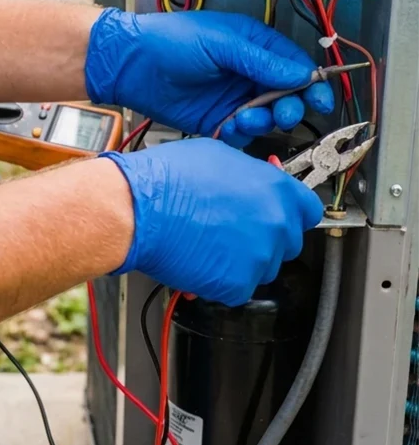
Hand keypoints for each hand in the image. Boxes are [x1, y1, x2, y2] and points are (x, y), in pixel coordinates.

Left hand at [85, 9, 334, 143]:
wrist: (130, 65)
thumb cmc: (168, 41)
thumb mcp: (220, 43)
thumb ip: (260, 60)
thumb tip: (299, 73)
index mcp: (253, 47)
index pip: (294, 66)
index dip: (311, 84)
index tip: (321, 99)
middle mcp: (246, 74)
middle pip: (286, 96)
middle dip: (290, 107)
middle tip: (281, 112)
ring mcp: (231, 98)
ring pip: (265, 117)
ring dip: (262, 121)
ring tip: (246, 117)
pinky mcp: (215, 120)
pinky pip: (240, 133)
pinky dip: (239, 134)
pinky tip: (229, 127)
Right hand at [103, 139, 322, 304]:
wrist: (136, 209)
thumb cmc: (166, 179)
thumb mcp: (217, 156)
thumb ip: (249, 174)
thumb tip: (256, 181)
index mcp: (276, 190)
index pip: (308, 209)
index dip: (289, 211)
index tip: (278, 214)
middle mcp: (275, 225)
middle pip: (287, 241)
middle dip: (263, 236)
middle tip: (230, 227)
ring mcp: (258, 258)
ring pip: (261, 267)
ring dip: (241, 259)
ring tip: (207, 242)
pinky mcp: (236, 286)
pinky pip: (236, 287)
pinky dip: (219, 279)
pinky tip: (198, 259)